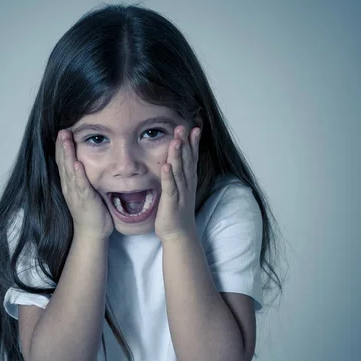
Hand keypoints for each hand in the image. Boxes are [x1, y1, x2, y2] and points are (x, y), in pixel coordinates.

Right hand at [55, 129, 113, 238]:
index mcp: (69, 184)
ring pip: (69, 170)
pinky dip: (78, 174)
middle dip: (62, 146)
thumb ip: (83, 178)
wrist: (91, 233)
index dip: (61, 147)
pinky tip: (77, 164)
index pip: (62, 162)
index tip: (61, 132)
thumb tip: (85, 163)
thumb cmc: (90, 212)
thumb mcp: (84, 191)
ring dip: (67, 154)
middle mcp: (69, 187)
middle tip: (61, 130)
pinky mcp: (85, 200)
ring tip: (65, 140)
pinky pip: (80, 185)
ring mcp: (75, 193)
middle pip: (63, 163)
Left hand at [155, 125, 201, 241]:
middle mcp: (186, 185)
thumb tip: (175, 158)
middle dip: (185, 143)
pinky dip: (168, 176)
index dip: (193, 143)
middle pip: (186, 161)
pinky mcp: (171, 203)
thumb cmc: (177, 211)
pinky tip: (166, 166)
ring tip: (176, 141)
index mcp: (188, 180)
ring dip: (177, 156)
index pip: (192, 158)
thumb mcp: (180, 189)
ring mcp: (180, 193)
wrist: (179, 234)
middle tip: (184, 127)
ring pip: (179, 171)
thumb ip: (178, 174)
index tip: (194, 127)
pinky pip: (169, 187)